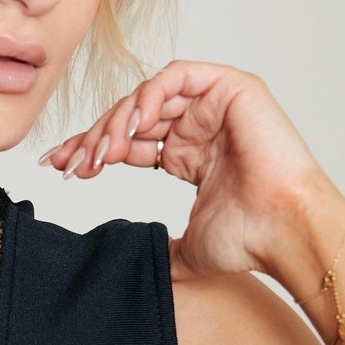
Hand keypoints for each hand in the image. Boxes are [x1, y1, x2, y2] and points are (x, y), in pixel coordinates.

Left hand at [41, 60, 328, 277]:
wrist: (284, 231)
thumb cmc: (248, 240)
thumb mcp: (187, 247)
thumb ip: (160, 246)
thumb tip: (140, 266)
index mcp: (188, 155)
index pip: (130, 143)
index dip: (93, 150)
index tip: (60, 168)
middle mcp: (199, 127)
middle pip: (132, 118)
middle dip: (94, 137)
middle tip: (69, 162)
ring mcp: (215, 105)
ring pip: (149, 97)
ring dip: (118, 121)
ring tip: (101, 153)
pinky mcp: (232, 88)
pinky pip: (177, 77)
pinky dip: (150, 96)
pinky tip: (134, 126)